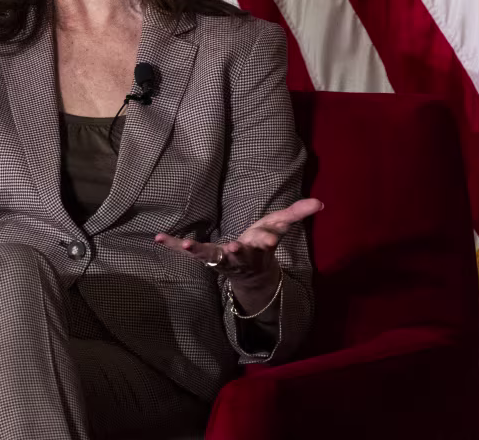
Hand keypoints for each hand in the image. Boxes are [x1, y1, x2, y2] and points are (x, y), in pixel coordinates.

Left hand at [154, 198, 322, 312]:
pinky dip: (172, 245)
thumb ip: (297, 214)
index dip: (268, 240)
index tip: (270, 239)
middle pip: (238, 256)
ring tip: (188, 244)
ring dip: (200, 251)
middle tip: (232, 249)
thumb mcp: (279, 227)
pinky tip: (157, 237)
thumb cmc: (262, 244)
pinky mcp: (205, 257)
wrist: (250, 274)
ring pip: (211, 258)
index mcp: (259, 248)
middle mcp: (240, 257)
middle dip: (235, 253)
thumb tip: (320, 203)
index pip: (266, 243)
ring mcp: (221, 260)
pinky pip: (188, 253)